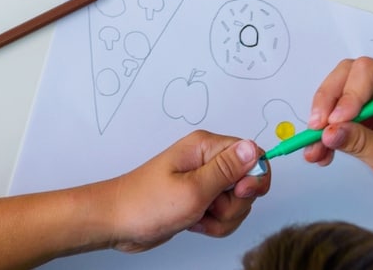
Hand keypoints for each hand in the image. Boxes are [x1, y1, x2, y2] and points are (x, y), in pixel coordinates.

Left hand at [95, 132, 267, 251]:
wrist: (118, 223)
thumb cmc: (146, 204)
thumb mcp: (193, 189)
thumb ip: (227, 170)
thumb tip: (253, 148)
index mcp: (206, 147)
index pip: (252, 154)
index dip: (254, 177)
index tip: (240, 192)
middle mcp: (207, 161)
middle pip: (247, 182)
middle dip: (235, 204)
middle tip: (209, 206)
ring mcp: (203, 181)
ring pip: (236, 203)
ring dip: (223, 218)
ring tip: (197, 216)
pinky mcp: (199, 199)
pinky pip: (223, 214)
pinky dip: (214, 224)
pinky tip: (194, 223)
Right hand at [300, 57, 372, 215]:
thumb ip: (361, 143)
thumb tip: (328, 132)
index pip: (368, 72)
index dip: (347, 94)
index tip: (334, 122)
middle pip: (347, 76)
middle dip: (328, 103)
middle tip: (316, 131)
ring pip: (337, 95)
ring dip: (323, 121)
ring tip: (314, 150)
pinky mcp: (367, 115)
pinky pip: (338, 116)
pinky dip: (327, 133)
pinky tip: (321, 153)